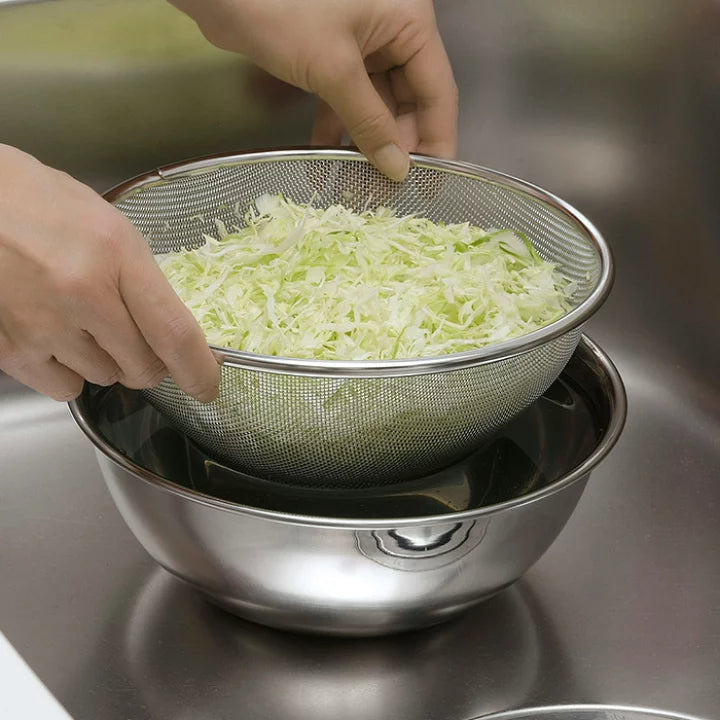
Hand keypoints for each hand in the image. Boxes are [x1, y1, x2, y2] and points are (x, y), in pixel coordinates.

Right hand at [0, 145, 219, 401]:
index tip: (207, 386)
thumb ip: (141, 280)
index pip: (174, 331)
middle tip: (134, 340)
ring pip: (105, 378)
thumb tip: (172, 332)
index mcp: (115, 253)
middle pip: (143, 366)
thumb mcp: (107, 225)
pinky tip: (56, 339)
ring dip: (105, 361)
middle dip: (148, 362)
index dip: (198, 369)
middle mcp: (82, 293)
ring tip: (79, 321)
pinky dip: (68, 373)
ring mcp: (43, 324)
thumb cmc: (35, 202)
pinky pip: (64, 388)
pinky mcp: (9, 349)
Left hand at [170, 0, 457, 180]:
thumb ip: (369, 122)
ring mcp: (361, 43)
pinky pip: (346, 98)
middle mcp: (392, 32)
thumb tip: (397, 170)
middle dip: (395, 146)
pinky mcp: (331, 54)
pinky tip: (327, 159)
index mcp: (409, 23)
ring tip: (359, 184)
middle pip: (407, 101)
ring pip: (375, 104)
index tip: (432, 183)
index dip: (436, 140)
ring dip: (365, 142)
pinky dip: (338, 127)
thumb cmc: (285, 10)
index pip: (437, 92)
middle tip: (388, 191)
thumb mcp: (334, 70)